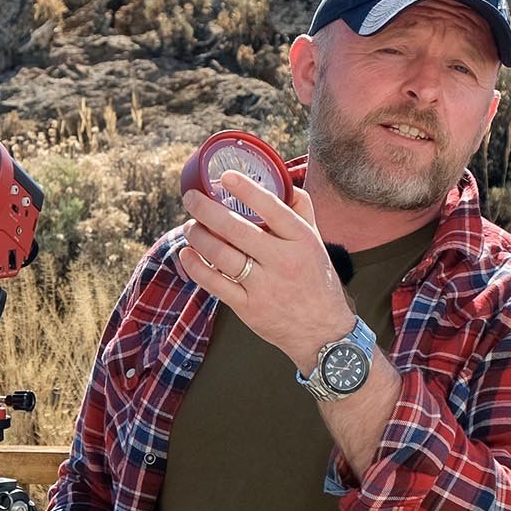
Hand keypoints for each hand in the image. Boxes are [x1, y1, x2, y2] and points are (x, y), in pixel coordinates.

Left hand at [178, 170, 353, 369]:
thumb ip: (301, 210)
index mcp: (301, 240)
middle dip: (207, 210)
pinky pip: (215, 284)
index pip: (272, 208)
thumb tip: (281, 180)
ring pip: (222, 255)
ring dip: (199, 237)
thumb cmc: (316, 280)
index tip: (225, 177)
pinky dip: (196, 267)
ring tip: (190, 226)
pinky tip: (186, 254)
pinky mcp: (249, 308)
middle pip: (237, 230)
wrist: (323, 332)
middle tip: (191, 198)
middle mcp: (283, 261)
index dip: (246, 190)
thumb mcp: (316, 242)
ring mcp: (264, 286)